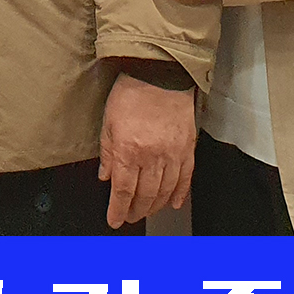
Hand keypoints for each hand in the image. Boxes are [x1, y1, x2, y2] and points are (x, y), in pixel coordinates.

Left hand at [98, 73, 196, 227]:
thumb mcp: (108, 123)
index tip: (115, 220)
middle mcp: (152, 156)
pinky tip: (174, 202)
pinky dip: (180, 193)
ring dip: (156, 205)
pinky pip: (186, 177)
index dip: (118, 209)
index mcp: (129, 151)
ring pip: (166, 190)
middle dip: (136, 210)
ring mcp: (173, 153)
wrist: (159, 74)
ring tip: (147, 211)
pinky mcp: (187, 148)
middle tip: (130, 216)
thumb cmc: (131, 94)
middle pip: (145, 195)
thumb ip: (108, 153)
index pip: (123, 190)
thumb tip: (106, 177)